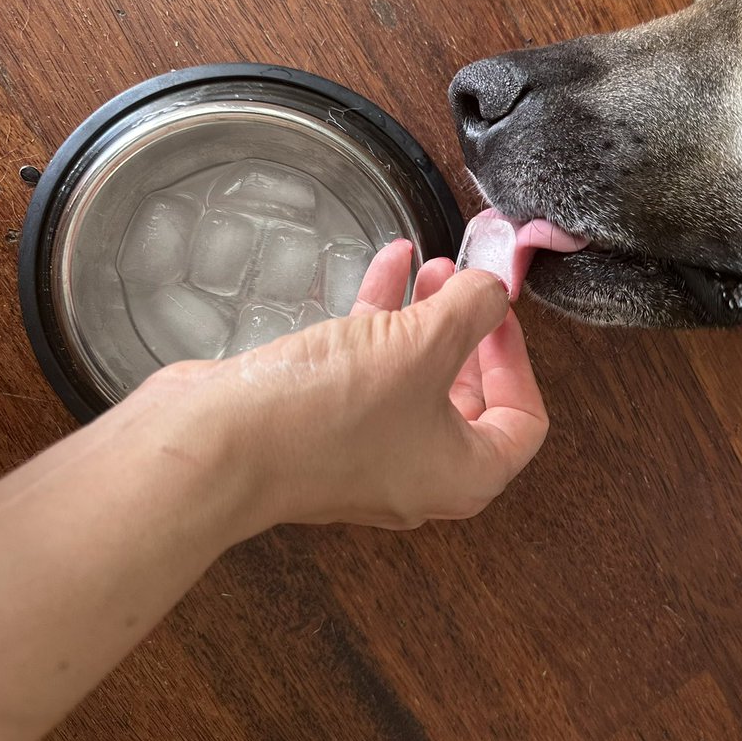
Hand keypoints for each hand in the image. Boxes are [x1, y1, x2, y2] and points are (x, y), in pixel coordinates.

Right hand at [134, 239, 548, 534]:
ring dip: (425, 318)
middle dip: (468, 331)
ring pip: (416, 378)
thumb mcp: (424, 344)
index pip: (524, 423)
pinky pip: (368, 373)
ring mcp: (370, 455)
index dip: (519, 360)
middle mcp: (422, 474)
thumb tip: (492, 292)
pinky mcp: (325, 431)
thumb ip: (472, 310)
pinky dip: (380, 324)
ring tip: (431, 266)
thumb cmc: (330, 412)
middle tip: (466, 285)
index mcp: (465, 475)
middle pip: (470, 398)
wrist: (217, 446)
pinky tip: (386, 266)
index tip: (500, 313)